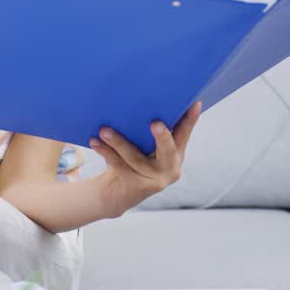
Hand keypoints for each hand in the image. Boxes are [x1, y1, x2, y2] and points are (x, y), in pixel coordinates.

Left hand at [88, 100, 201, 218]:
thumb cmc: (134, 158)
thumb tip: (140, 97)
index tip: (194, 103)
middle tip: (155, 123)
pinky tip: (95, 141)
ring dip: (119, 142)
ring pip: (136, 158)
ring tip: (104, 130)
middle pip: (167, 150)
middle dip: (162, 137)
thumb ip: (148, 131)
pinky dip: (106, 152)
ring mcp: (156, 180)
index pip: (185, 133)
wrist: (120, 192)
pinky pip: (120, 166)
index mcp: (177, 153)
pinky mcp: (138, 187)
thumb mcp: (146, 146)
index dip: (191, 118)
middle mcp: (171, 167)